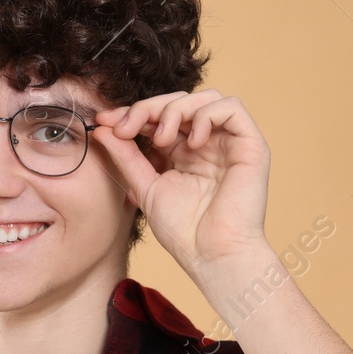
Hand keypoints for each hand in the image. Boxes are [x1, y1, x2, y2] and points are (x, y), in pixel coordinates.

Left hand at [94, 89, 270, 276]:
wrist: (212, 255)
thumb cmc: (183, 231)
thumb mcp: (145, 186)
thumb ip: (126, 156)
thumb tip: (102, 128)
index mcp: (182, 152)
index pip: (159, 117)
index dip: (133, 113)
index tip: (104, 121)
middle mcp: (206, 143)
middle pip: (179, 101)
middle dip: (148, 108)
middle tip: (127, 127)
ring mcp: (228, 143)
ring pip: (205, 98)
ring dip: (175, 110)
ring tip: (161, 138)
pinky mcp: (250, 145)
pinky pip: (231, 107)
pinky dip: (206, 115)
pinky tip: (192, 142)